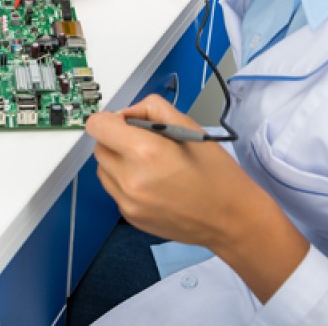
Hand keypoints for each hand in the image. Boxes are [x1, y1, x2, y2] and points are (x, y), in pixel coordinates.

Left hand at [87, 95, 256, 246]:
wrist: (230, 218)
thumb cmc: (216, 172)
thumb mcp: (188, 125)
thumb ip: (151, 109)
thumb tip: (126, 113)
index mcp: (145, 151)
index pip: (97, 125)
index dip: (110, 119)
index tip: (125, 123)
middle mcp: (130, 179)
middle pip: (99, 147)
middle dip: (115, 140)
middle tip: (143, 142)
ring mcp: (128, 202)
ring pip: (103, 169)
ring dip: (118, 161)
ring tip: (149, 164)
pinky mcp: (130, 217)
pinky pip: (115, 190)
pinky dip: (126, 182)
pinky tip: (153, 183)